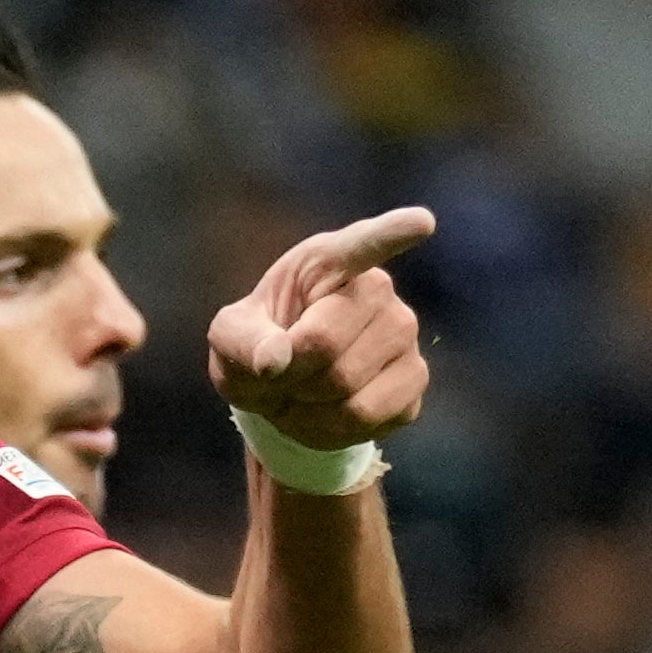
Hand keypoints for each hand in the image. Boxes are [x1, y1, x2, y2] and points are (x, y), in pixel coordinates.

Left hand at [207, 206, 433, 450]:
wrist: (282, 389)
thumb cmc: (258, 345)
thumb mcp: (230, 337)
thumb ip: (243, 341)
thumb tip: (275, 361)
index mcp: (327, 262)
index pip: (363, 244)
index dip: (392, 233)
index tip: (421, 222)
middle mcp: (377, 291)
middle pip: (326, 345)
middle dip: (289, 374)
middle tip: (280, 372)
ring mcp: (404, 334)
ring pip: (348, 389)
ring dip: (306, 407)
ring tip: (298, 393)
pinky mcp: (414, 380)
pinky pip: (368, 418)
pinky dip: (329, 430)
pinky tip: (322, 413)